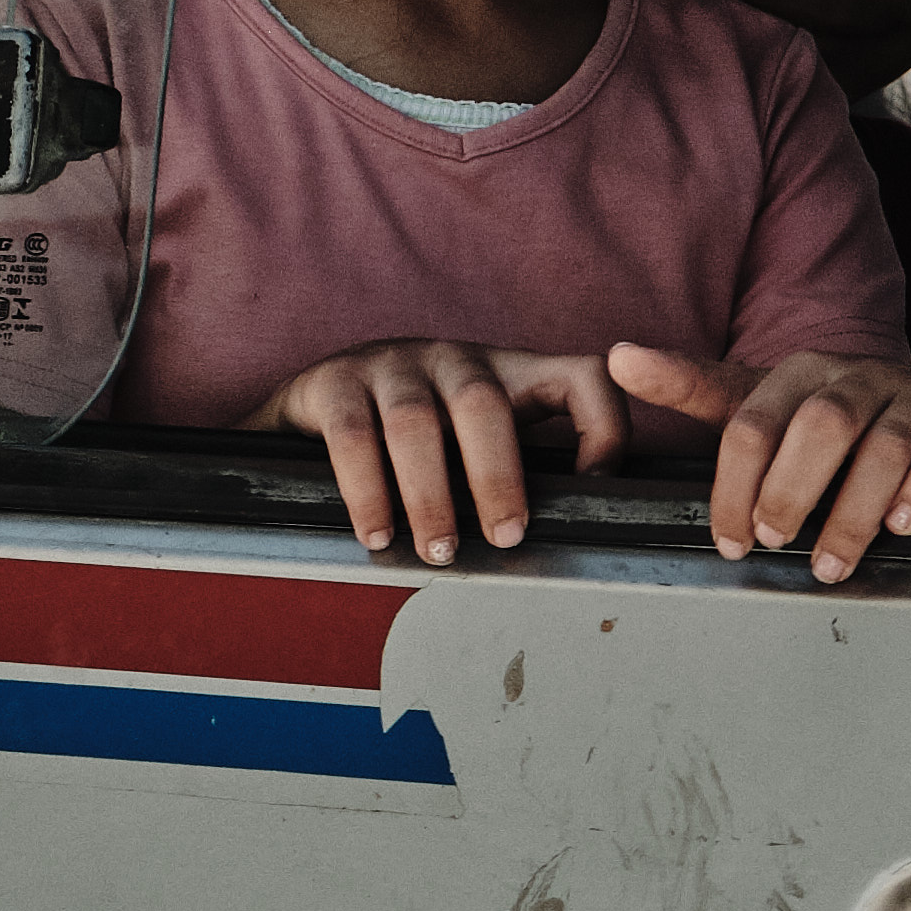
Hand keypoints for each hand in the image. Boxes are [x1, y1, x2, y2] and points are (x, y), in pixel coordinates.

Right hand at [247, 342, 630, 560]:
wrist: (308, 407)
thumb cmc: (411, 440)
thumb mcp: (473, 445)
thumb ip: (514, 473)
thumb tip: (564, 541)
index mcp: (506, 374)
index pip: (579, 376)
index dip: (602, 425)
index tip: (596, 484)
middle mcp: (454, 359)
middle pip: (484, 404)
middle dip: (498, 477)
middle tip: (505, 537)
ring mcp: (392, 364)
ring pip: (416, 422)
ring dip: (430, 495)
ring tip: (438, 550)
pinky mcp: (334, 380)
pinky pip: (353, 435)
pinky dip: (367, 492)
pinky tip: (377, 534)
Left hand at [609, 346, 910, 583]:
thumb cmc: (830, 426)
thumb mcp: (759, 406)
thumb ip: (691, 388)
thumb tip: (618, 358)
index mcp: (799, 371)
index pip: (752, 422)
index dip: (735, 487)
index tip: (730, 542)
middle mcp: (857, 375)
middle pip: (821, 425)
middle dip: (792, 491)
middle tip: (776, 543)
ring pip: (886, 445)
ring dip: (854, 512)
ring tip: (832, 563)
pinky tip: (903, 524)